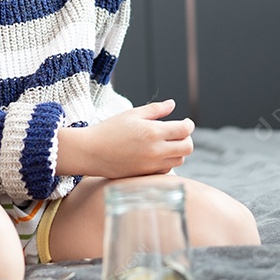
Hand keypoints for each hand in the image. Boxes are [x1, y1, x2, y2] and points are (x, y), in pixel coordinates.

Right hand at [56, 99, 193, 177]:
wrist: (90, 152)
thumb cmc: (109, 130)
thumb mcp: (132, 114)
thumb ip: (155, 110)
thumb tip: (173, 104)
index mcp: (153, 131)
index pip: (184, 130)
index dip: (189, 125)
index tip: (185, 122)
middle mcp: (155, 150)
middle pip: (187, 148)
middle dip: (187, 139)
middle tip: (179, 134)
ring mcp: (151, 165)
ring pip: (179, 160)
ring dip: (178, 151)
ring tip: (166, 144)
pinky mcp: (146, 175)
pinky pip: (166, 170)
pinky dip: (167, 162)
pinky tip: (156, 155)